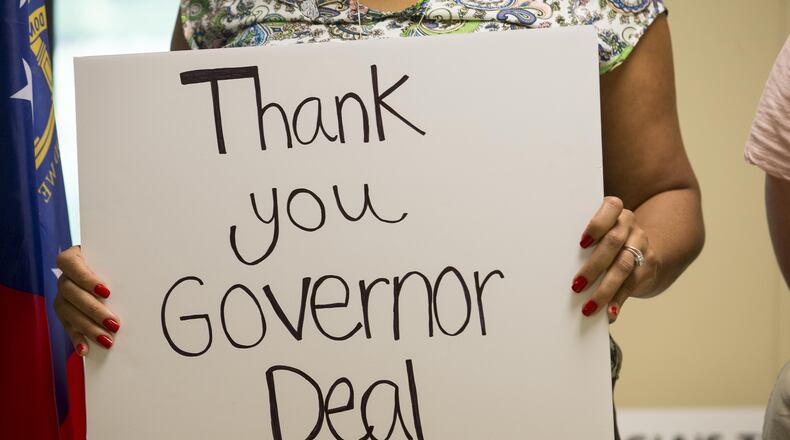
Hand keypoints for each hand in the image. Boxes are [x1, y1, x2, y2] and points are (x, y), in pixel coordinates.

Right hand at [54, 246, 119, 354]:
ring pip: (68, 312)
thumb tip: (144, 272)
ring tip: (107, 340)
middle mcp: (64, 278)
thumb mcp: (114, 258)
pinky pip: (68, 327)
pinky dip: (77, 339)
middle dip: (93, 310)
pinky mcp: (65, 315)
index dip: (86, 279)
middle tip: (114, 323)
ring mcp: (62, 297)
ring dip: (88, 327)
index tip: (106, 292)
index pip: (70, 264)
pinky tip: (85, 350)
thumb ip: (120, 264)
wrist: (106, 268)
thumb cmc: (113, 262)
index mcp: (73, 258)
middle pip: (71, 292)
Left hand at [571, 197, 657, 321]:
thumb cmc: (604, 240)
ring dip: (604, 289)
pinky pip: (632, 284)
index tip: (582, 243)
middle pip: (614, 242)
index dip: (596, 225)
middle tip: (576, 286)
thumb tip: (553, 263)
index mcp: (614, 211)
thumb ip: (583, 240)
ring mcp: (641, 244)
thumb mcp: (596, 233)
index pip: (610, 207)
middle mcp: (629, 224)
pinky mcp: (648, 265)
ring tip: (589, 306)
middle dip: (594, 266)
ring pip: (623, 266)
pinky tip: (609, 312)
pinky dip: (618, 300)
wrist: (640, 249)